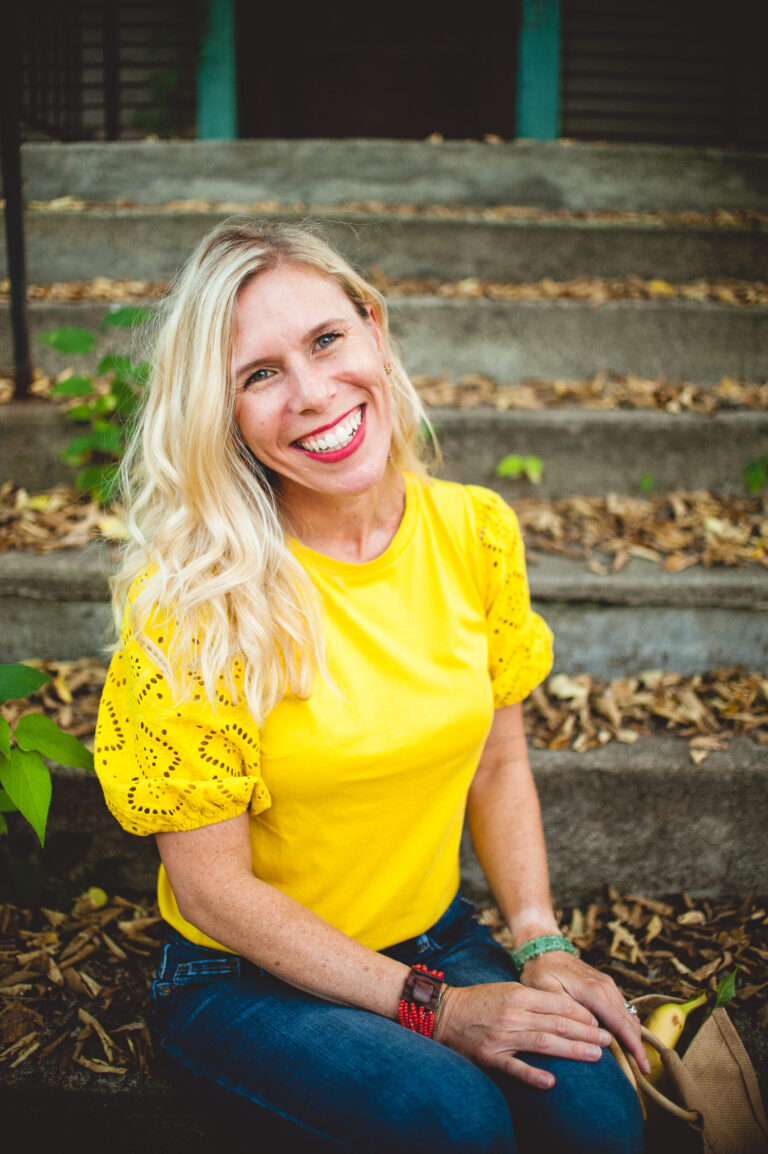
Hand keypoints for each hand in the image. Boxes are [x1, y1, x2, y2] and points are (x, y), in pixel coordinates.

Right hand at [434, 981, 611, 1089]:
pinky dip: (533, 1075)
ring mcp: (501, 1036)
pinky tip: (552, 1082)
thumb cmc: (479, 1001)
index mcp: (518, 994)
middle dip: (586, 1032)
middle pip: (557, 1024)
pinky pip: (514, 1067)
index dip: (582, 1014)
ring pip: (544, 1043)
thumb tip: (565, 1010)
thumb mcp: (506, 989)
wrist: (443, 1013)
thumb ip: (533, 999)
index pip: (558, 1004)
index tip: (599, 1022)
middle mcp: (512, 1013)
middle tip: (607, 1040)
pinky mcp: (490, 1056)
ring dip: (572, 1050)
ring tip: (595, 1056)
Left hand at [519, 952, 648, 1074]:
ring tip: (636, 1061)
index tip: (643, 1069)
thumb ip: (567, 1011)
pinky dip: (627, 1026)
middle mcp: (607, 988)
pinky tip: (624, 1041)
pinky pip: (622, 1009)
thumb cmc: (541, 972)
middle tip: (642, 1072)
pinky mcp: (606, 986)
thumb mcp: (546, 991)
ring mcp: (608, 986)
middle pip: (630, 1022)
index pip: (622, 1024)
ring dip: (634, 1037)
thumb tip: (591, 1030)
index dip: (635, 1047)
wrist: (544, 950)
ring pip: (629, 1015)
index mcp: (594, 992)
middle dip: (639, 1047)